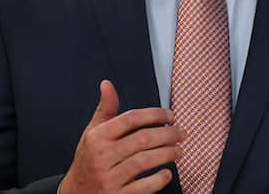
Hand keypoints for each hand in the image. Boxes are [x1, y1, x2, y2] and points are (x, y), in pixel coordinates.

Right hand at [58, 80, 184, 193]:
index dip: (154, 114)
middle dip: (167, 134)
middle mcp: (102, 157)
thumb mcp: (92, 134)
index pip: (130, 119)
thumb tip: (107, 84)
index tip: (170, 115)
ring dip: (167, 154)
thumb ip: (104, 110)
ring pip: (144, 161)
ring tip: (179, 150)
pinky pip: (143, 187)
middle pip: (142, 139)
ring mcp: (109, 178)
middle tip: (181, 133)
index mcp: (97, 137)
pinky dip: (158, 179)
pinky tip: (166, 173)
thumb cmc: (87, 161)